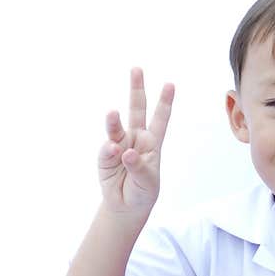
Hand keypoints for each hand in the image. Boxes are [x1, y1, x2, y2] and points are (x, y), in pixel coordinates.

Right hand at [98, 68, 174, 214]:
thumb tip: (125, 151)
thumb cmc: (142, 191)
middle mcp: (135, 138)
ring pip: (116, 127)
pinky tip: (114, 154)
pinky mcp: (104, 157)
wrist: (125, 206)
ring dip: (113, 120)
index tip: (170, 84)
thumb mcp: (148, 182)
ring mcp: (118, 145)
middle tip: (136, 69)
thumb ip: (139, 167)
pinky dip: (109, 152)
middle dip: (136, 89)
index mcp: (152, 142)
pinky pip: (106, 150)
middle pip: (136, 110)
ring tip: (112, 113)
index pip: (160, 119)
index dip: (165, 102)